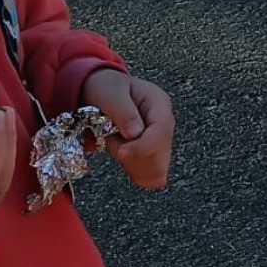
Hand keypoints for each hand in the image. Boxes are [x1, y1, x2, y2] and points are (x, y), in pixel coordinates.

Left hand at [80, 69, 174, 188]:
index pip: (162, 133)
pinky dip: (134, 172)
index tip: (121, 151)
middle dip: (132, 156)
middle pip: (161, 157)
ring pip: (156, 171)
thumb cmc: (106, 88)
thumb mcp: (110, 92)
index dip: (143, 147)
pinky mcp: (153, 157)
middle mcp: (165, 126)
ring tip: (115, 143)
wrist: (102, 91)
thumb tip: (135, 134)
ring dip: (131, 164)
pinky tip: (123, 156)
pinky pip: (151, 178)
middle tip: (110, 138)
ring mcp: (161, 144)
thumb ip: (123, 111)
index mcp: (159, 104)